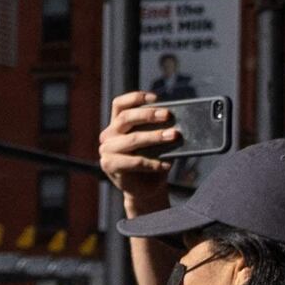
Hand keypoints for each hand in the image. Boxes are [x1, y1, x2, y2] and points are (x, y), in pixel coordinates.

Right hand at [102, 89, 184, 217]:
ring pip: (131, 139)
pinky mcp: (110, 166)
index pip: (120, 104)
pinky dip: (152, 163)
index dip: (136, 98)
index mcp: (118, 124)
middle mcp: (109, 135)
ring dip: (154, 137)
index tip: (156, 98)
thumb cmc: (154, 159)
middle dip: (148, 114)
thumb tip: (178, 120)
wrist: (146, 187)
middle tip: (168, 115)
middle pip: (125, 118)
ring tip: (173, 136)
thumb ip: (159, 128)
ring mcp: (107, 150)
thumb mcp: (157, 140)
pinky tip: (166, 165)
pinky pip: (134, 161)